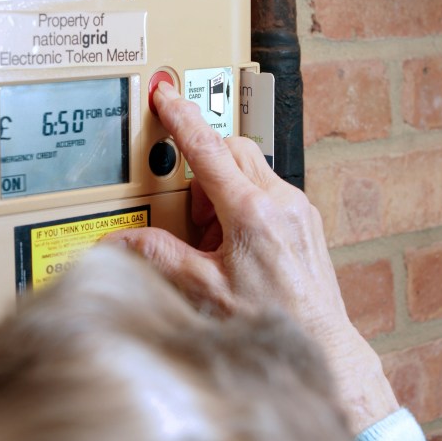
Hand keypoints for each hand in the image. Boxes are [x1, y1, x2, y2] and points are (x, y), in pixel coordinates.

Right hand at [104, 82, 397, 432]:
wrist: (320, 344)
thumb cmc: (270, 322)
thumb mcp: (204, 290)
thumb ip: (159, 258)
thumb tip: (121, 243)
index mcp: (252, 212)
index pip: (208, 149)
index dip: (182, 119)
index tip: (165, 96)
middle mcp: (281, 201)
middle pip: (232, 150)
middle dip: (203, 165)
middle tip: (189, 210)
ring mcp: (297, 208)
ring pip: (250, 168)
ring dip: (222, 188)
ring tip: (213, 237)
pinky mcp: (304, 219)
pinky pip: (267, 189)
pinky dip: (242, 202)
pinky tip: (235, 243)